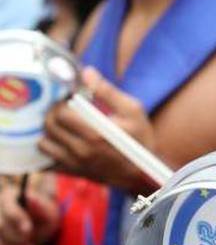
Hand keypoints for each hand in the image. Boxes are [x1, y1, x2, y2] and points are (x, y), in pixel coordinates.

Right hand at [0, 174, 60, 244]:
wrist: (38, 229)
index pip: (9, 209)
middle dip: (18, 241)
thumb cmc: (43, 218)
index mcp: (8, 199)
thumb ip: (41, 209)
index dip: (17, 219)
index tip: (28, 230)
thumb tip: (31, 198)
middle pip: (0, 228)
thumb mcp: (48, 213)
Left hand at [39, 67, 155, 192]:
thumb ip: (108, 91)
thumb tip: (86, 72)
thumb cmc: (140, 138)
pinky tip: (61, 142)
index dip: (64, 102)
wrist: (142, 172)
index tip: (72, 99)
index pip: (61, 113)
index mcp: (96, 133)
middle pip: (49, 126)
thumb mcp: (133, 110)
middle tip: (66, 108)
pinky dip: (50, 150)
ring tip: (64, 125)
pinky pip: (46, 161)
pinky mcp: (72, 172)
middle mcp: (82, 150)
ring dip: (50, 131)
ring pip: (43, 143)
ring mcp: (75, 164)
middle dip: (54, 113)